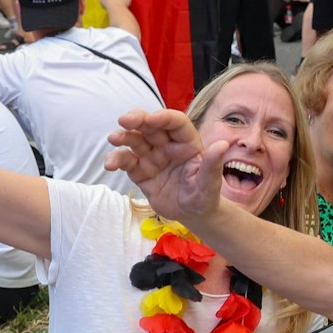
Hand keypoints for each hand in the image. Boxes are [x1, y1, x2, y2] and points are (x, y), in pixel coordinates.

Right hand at [106, 108, 223, 223]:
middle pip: (151, 127)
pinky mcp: (140, 172)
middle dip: (137, 120)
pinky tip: (109, 164)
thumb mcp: (210, 183)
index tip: (150, 119)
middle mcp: (168, 146)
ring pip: (135, 141)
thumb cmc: (205, 195)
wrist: (193, 215)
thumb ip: (212, 164)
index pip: (175, 123)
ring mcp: (152, 157)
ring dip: (123, 138)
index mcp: (187, 142)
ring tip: (113, 138)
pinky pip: (127, 162)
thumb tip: (223, 144)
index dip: (163, 117)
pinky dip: (117, 160)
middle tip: (123, 120)